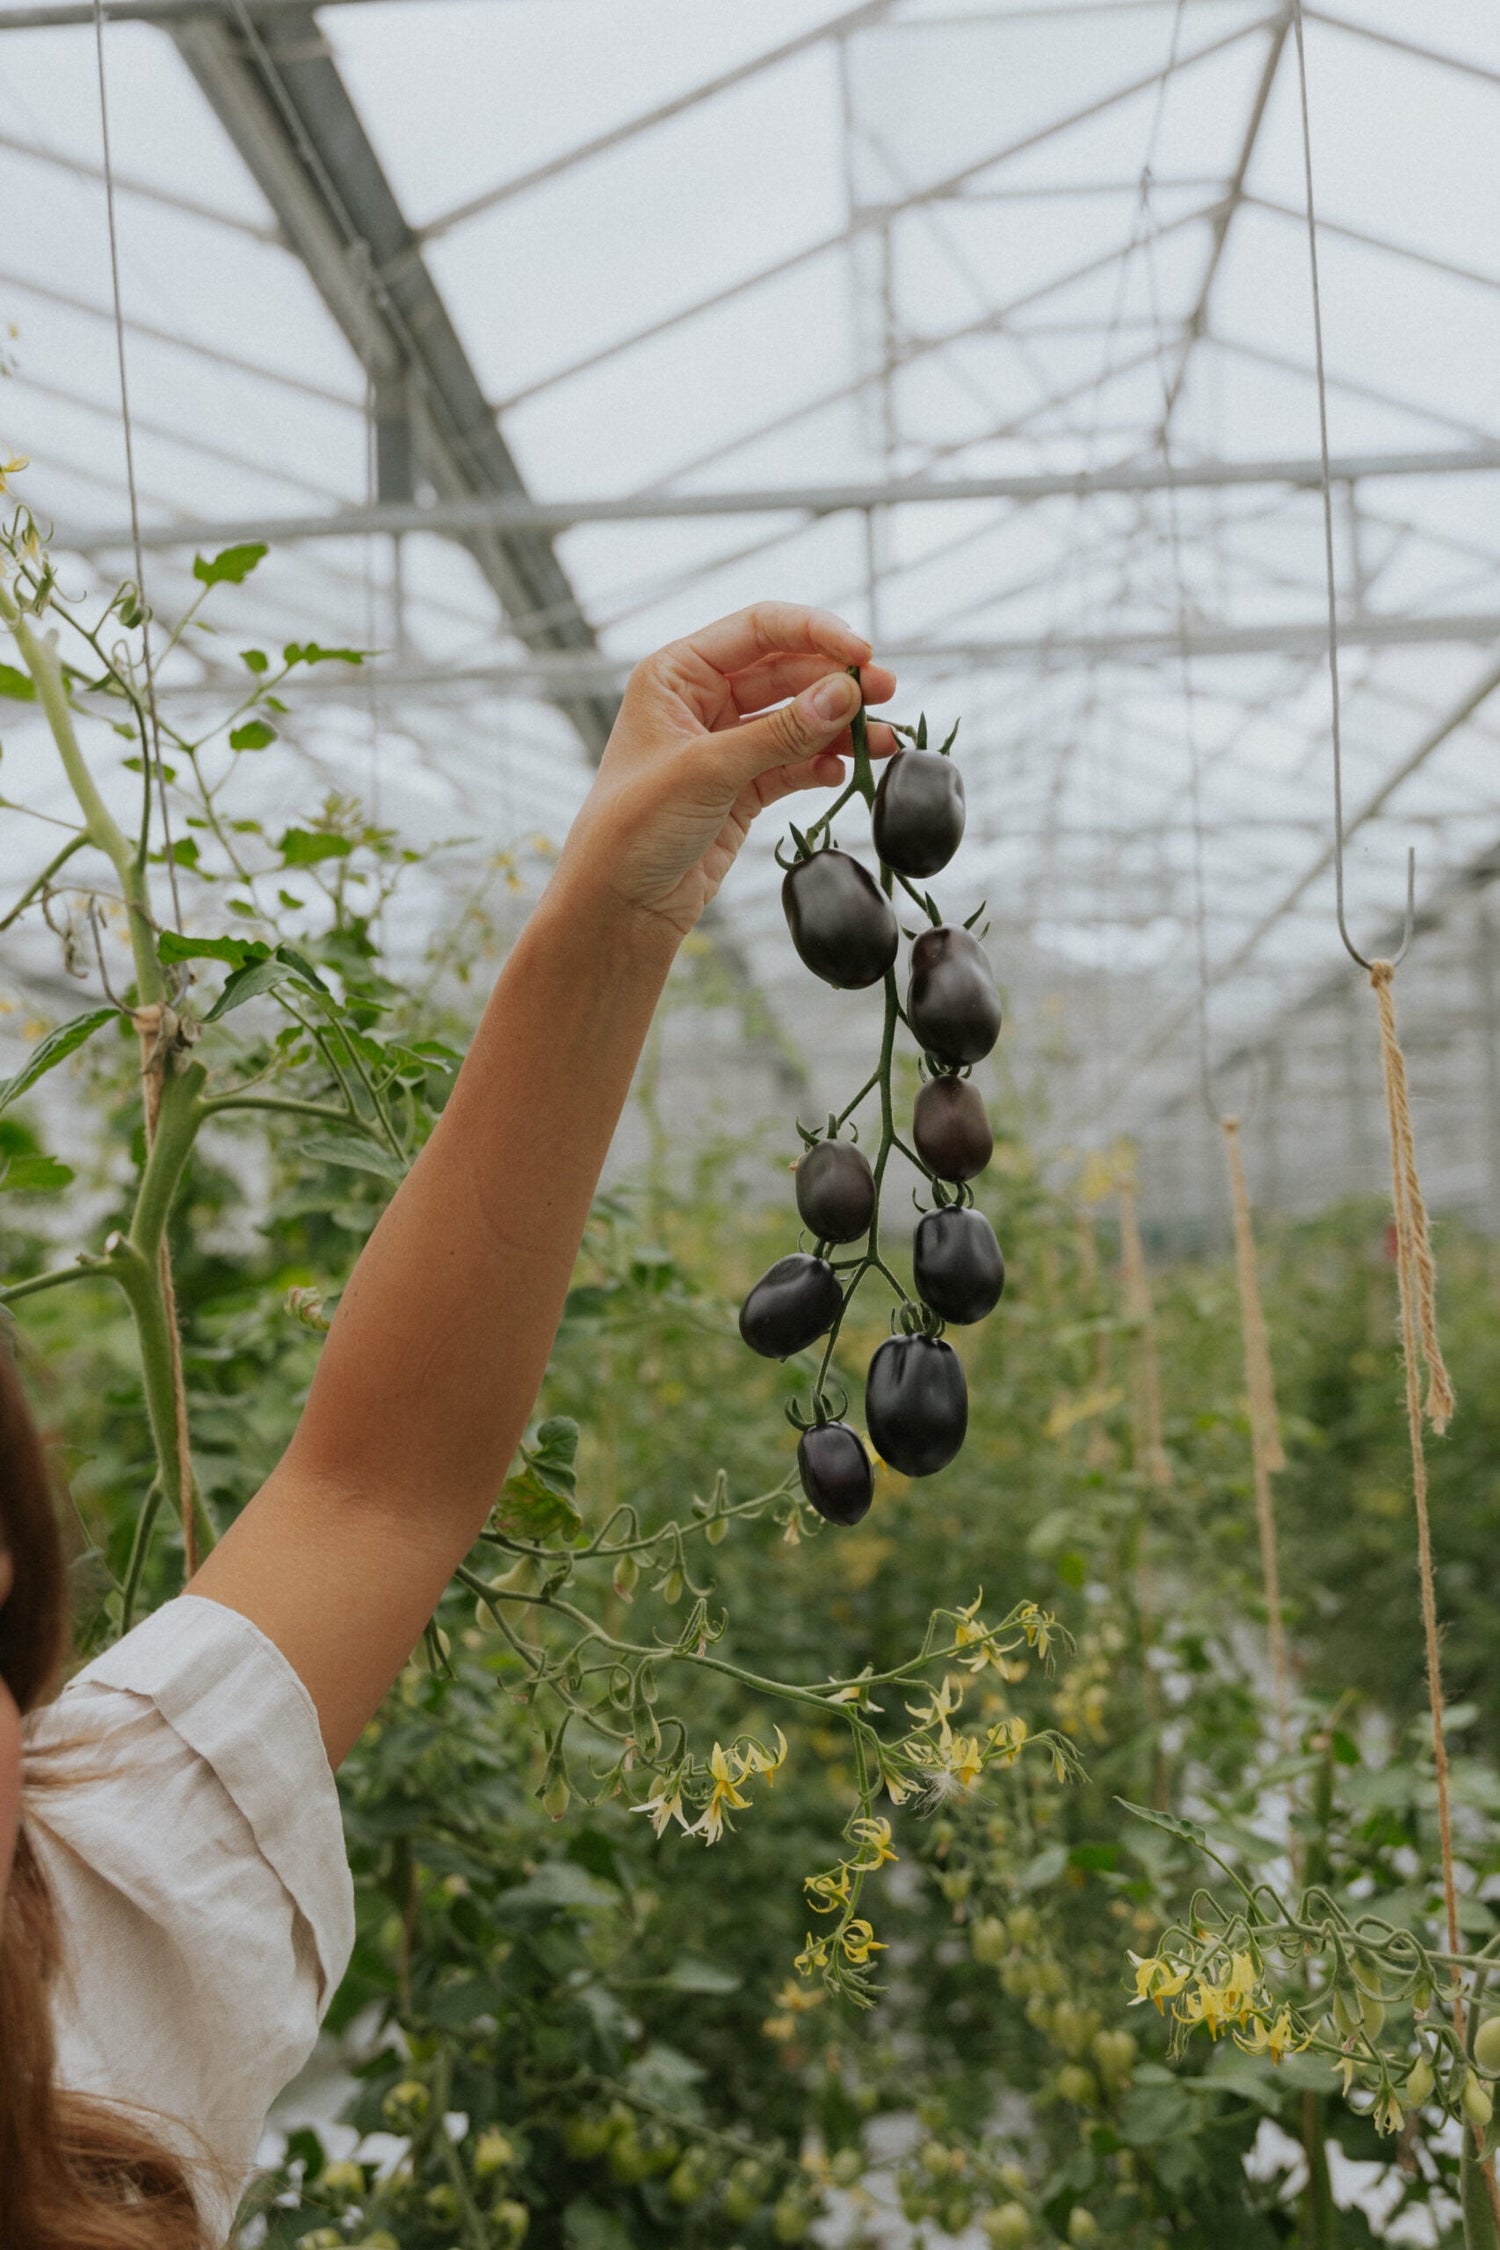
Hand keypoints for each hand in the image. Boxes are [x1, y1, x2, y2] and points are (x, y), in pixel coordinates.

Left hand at [555, 603, 896, 939]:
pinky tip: (845, 772)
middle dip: (837, 682)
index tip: (862, 653)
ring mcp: (725, 744)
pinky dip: (821, 765)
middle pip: (786, 671)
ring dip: (840, 727)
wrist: (618, 904)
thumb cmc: (633, 827)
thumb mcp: (708, 770)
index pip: (758, 630)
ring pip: (796, 719)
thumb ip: (780, 733)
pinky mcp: (742, 787)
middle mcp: (701, 700)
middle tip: (887, 693)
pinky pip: (794, 763)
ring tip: (884, 741)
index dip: (815, 633)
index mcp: (677, 674)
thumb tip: (845, 694)